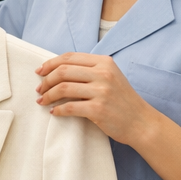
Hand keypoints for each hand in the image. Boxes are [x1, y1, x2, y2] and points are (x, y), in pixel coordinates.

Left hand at [35, 53, 159, 145]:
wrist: (141, 122)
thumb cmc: (121, 100)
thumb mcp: (110, 77)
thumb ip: (89, 70)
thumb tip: (56, 69)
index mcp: (104, 62)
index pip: (69, 57)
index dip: (50, 64)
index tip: (40, 72)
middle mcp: (103, 74)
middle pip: (63, 71)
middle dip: (46, 80)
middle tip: (39, 89)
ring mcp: (102, 91)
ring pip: (63, 88)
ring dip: (48, 95)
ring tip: (42, 101)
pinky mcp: (99, 109)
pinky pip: (69, 107)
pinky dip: (57, 110)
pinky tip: (53, 112)